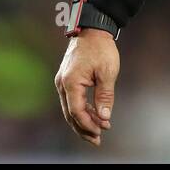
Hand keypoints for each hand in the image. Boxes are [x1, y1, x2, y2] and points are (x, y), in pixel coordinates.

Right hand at [55, 31, 118, 146]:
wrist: (92, 29)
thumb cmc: (101, 49)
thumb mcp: (107, 72)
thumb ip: (105, 96)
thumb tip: (104, 117)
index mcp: (70, 82)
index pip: (76, 111)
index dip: (89, 124)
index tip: (102, 130)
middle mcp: (62, 84)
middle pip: (70, 114)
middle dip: (84, 128)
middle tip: (97, 140)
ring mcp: (62, 82)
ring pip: (69, 108)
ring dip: (82, 121)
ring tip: (96, 132)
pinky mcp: (66, 80)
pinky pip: (71, 100)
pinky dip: (81, 109)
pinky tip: (93, 115)